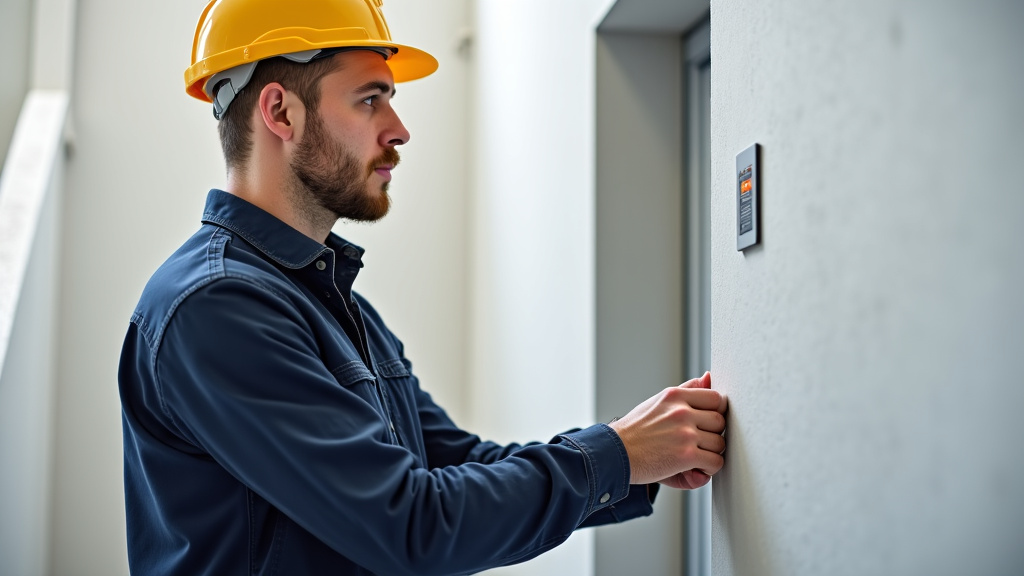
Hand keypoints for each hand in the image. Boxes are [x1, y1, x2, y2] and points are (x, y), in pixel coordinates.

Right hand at [608, 372, 726, 488]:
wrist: (613, 454)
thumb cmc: (636, 432)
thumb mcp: (658, 403)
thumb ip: (687, 390)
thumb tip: (709, 377)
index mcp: (674, 395)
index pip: (715, 397)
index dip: (714, 413)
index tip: (704, 425)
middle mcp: (681, 411)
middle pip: (720, 421)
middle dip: (712, 434)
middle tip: (697, 443)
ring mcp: (685, 432)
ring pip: (720, 443)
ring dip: (710, 454)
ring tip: (694, 458)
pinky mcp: (686, 455)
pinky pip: (715, 462)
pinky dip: (708, 469)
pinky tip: (694, 469)